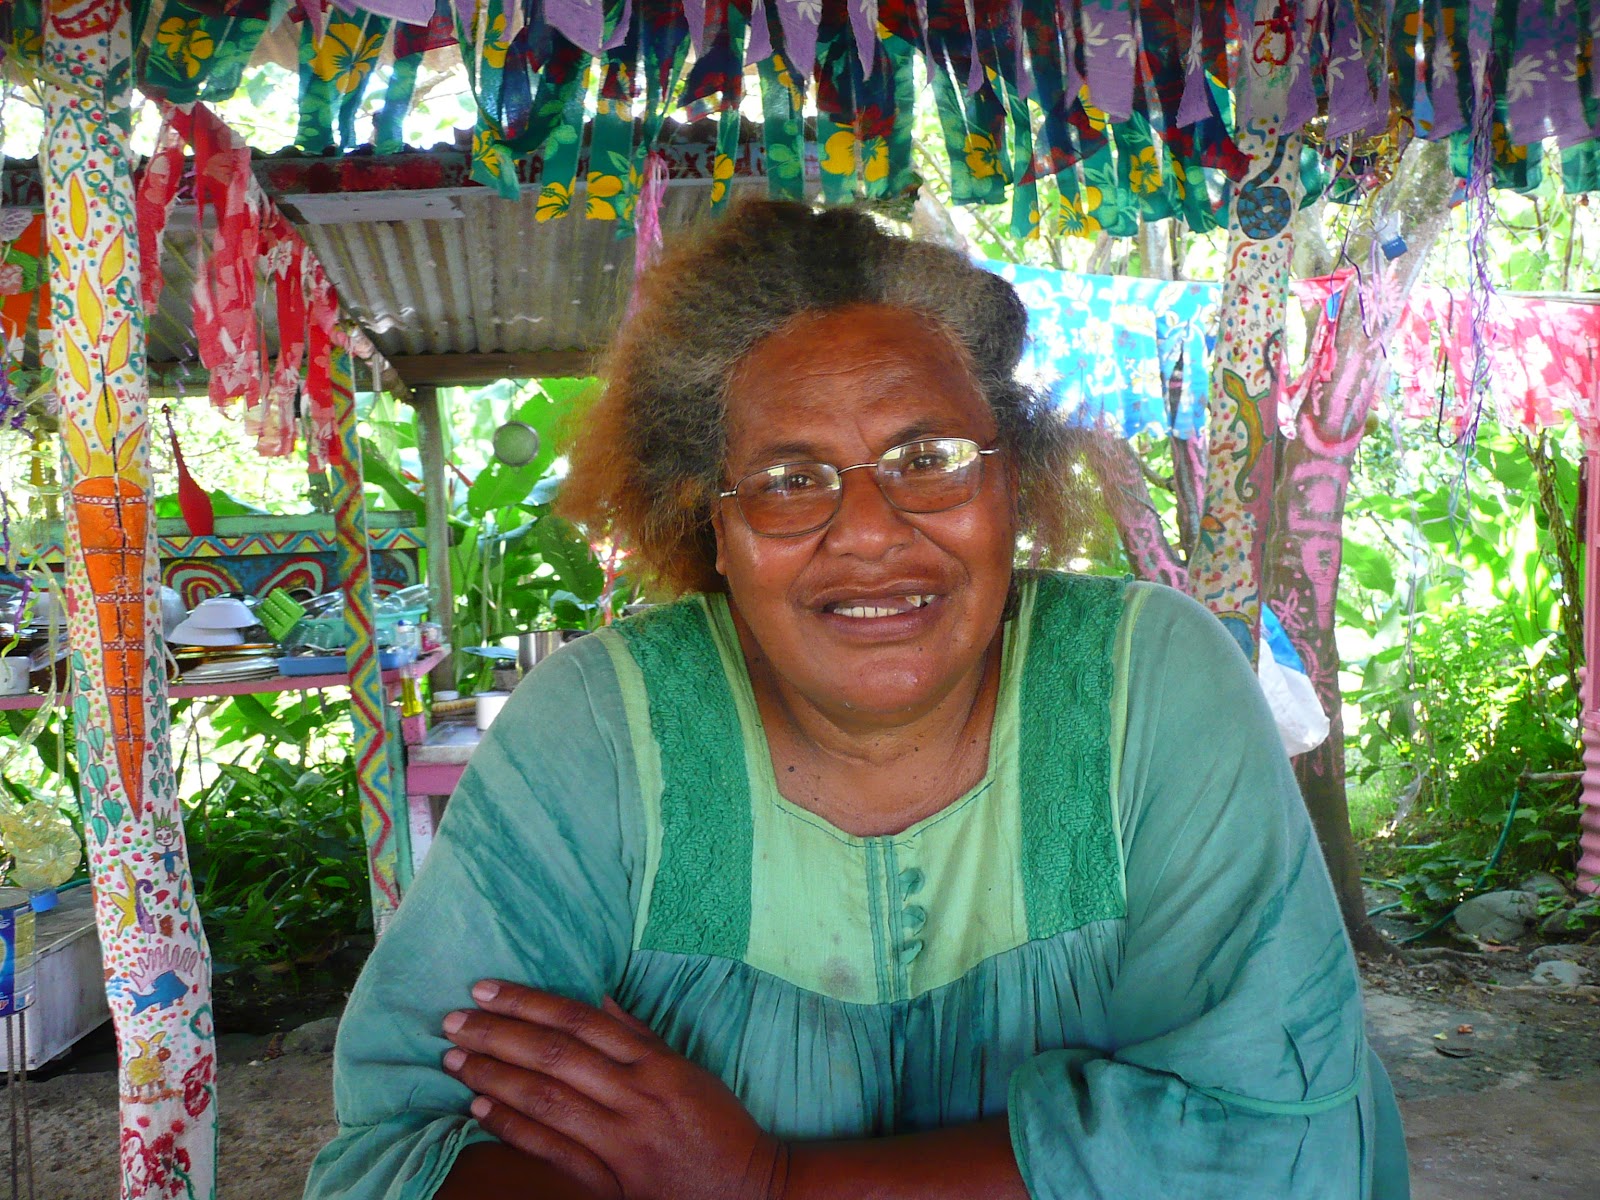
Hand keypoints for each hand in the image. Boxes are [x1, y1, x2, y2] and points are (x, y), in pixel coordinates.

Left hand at [442, 980, 786, 1199]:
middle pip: (555, 1056)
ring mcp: (622, 1141)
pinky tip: (480, 1108)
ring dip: (494, 1077)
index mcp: (656, 1064)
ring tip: (455, 1060)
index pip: (580, 1022)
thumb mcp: (688, 1069)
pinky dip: (513, 1127)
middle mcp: (636, 1097)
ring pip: (547, 1100)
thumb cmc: (720, 1125)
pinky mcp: (612, 1181)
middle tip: (454, 1021)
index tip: (486, 990)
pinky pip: (553, 1150)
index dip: (529, 1003)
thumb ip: (640, 1036)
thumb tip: (597, 1000)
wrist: (751, 1190)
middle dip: (498, 1035)